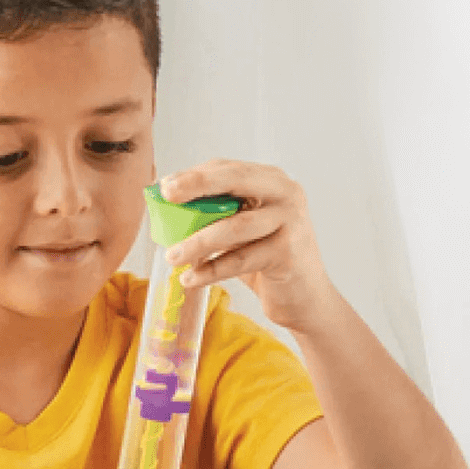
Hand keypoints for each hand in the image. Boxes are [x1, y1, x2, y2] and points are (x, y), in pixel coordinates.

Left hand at [159, 160, 334, 334]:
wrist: (304, 298)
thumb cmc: (267, 261)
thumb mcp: (241, 233)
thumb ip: (216, 216)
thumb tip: (167, 211)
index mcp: (271, 181)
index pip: (229, 169)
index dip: (195, 176)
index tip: (165, 186)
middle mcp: (285, 193)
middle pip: (236, 181)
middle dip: (197, 186)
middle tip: (167, 196)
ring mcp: (290, 221)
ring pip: (235, 226)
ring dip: (198, 242)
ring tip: (172, 256)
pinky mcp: (288, 252)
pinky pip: (241, 260)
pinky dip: (212, 270)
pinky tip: (191, 279)